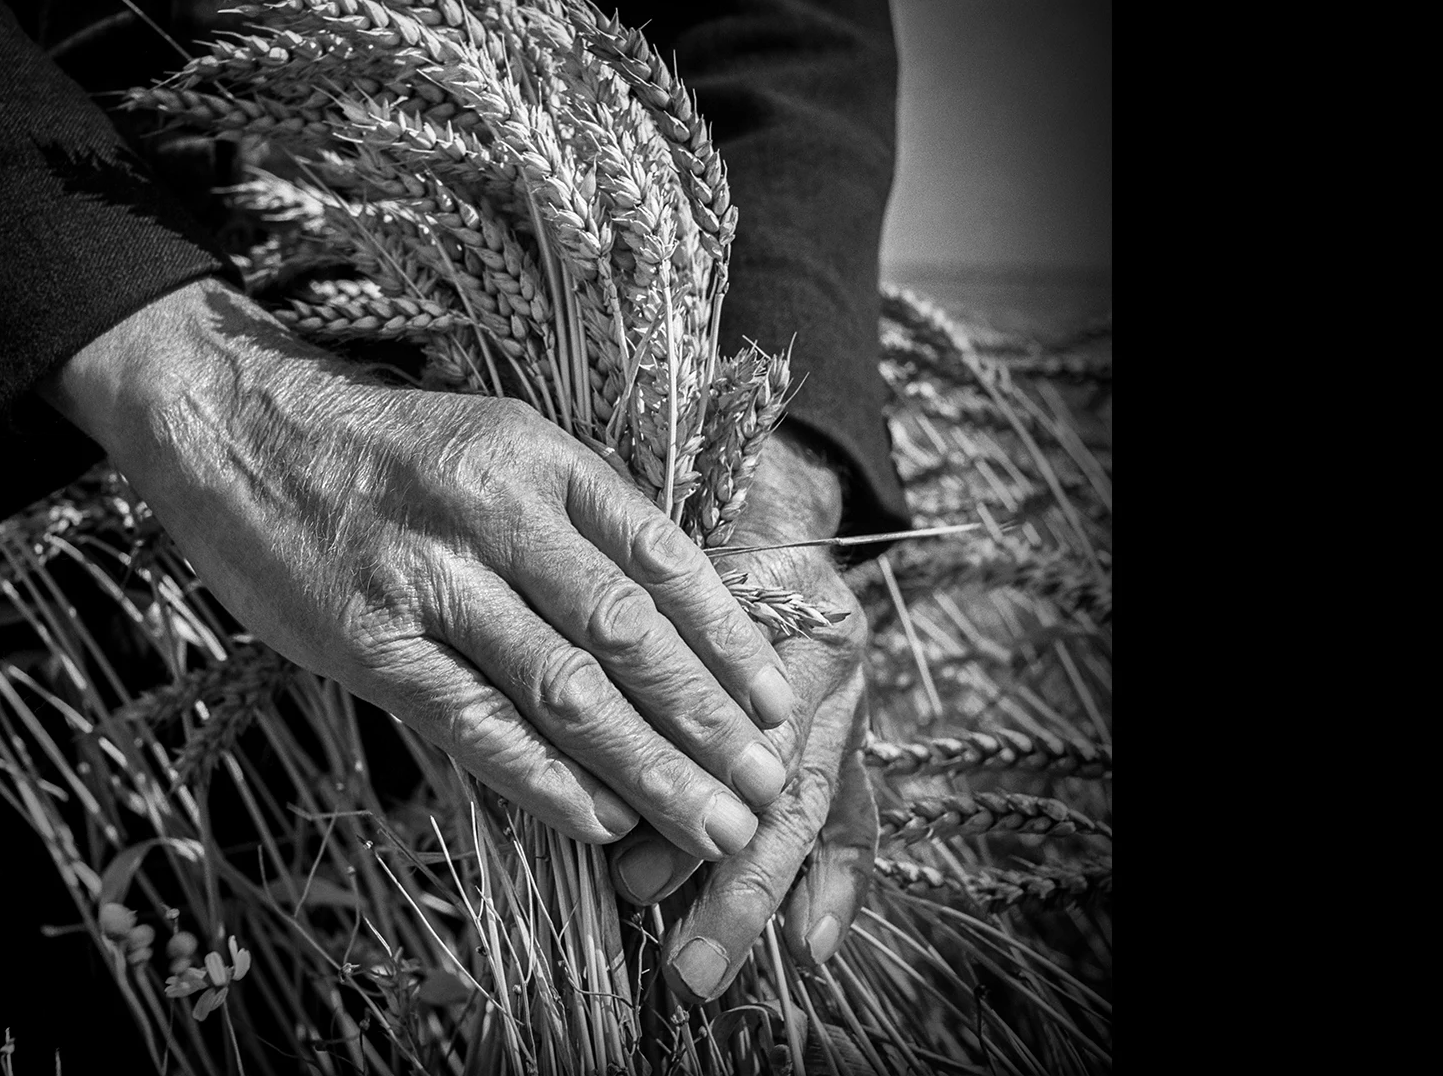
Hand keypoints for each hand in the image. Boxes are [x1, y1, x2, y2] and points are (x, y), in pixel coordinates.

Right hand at [42, 278, 799, 860]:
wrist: (233, 431)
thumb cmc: (380, 456)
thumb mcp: (490, 446)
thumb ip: (572, 522)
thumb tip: (675, 623)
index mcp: (538, 453)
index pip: (662, 553)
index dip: (729, 636)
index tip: (780, 701)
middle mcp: (493, 509)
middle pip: (627, 629)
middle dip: (708, 719)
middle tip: (767, 785)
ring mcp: (429, 577)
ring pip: (564, 686)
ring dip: (649, 767)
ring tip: (712, 826)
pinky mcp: (370, 642)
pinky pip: (476, 723)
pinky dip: (546, 780)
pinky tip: (602, 822)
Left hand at [604, 425, 877, 999]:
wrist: (754, 474)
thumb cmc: (683, 518)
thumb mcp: (649, 561)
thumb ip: (626, 646)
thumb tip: (588, 776)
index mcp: (772, 614)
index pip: (735, 733)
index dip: (684, 807)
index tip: (629, 881)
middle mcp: (822, 662)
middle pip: (784, 792)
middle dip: (734, 888)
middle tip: (687, 969)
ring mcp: (839, 696)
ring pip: (815, 808)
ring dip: (762, 895)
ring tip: (708, 963)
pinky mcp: (842, 719)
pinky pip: (854, 808)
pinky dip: (836, 879)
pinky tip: (812, 944)